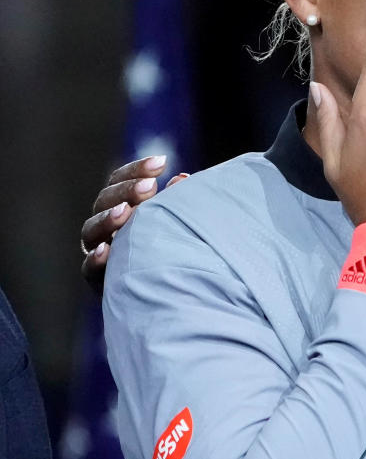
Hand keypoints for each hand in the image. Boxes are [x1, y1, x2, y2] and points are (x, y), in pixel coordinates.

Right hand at [80, 156, 188, 293]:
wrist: (170, 296)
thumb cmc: (173, 251)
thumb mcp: (174, 224)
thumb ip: (175, 203)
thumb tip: (183, 178)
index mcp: (122, 207)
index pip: (120, 182)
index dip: (136, 170)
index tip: (161, 162)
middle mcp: (106, 227)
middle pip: (105, 201)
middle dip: (126, 191)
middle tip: (149, 187)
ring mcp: (99, 251)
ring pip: (92, 230)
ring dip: (108, 219)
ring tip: (125, 213)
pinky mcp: (99, 280)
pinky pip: (90, 268)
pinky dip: (96, 258)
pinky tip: (107, 251)